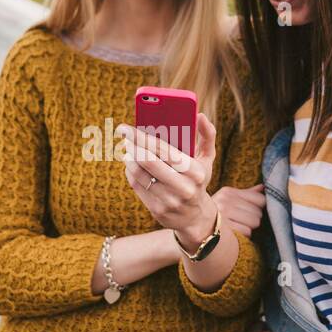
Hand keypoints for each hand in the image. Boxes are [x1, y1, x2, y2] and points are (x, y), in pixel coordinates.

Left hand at [117, 114, 217, 240]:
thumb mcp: (207, 159)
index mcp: (195, 172)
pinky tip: (130, 162)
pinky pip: (137, 186)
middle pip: (149, 162)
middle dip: (133, 144)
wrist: (195, 217)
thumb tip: (200, 115)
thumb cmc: (198, 179)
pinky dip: (130, 171)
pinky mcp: (157, 210)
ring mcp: (169, 201)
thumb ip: (207, 135)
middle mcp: (183, 188)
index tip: (128, 128)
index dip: (143, 137)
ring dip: (129, 157)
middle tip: (123, 133)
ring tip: (127, 147)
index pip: (165, 151)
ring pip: (139, 174)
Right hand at [212, 183, 264, 237]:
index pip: (259, 199)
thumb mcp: (229, 199)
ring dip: (249, 228)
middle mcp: (224, 201)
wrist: (194, 227)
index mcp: (228, 192)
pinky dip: (243, 235)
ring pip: (254, 223)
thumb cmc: (217, 213)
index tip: (249, 210)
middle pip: (258, 213)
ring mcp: (223, 215)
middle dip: (253, 219)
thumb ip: (247, 194)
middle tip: (241, 220)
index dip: (258, 207)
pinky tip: (235, 233)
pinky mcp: (223, 229)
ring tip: (237, 226)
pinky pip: (246, 232)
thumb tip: (263, 187)